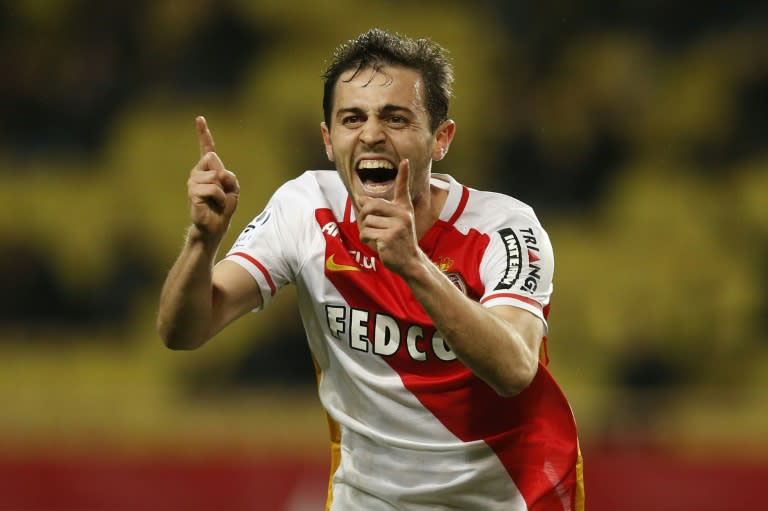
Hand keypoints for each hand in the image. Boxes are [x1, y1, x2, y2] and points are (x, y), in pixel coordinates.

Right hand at [187, 116, 239, 240]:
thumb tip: (217, 172)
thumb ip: (228, 176)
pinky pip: (212, 188)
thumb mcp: (233, 188)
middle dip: (224, 176)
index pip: (206, 149)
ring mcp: (193, 182)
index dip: (203, 133)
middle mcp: (197, 173)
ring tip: (218, 200)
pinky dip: (220, 197)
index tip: (199, 118)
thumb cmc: (224, 207)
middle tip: (223, 191)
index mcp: (208, 169)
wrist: (216, 226)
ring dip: (223, 190)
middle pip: (213, 159)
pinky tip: (215, 205)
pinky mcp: (193, 193)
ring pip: (215, 175)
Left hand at [358, 159, 420, 275]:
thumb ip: (379, 209)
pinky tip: (377, 245)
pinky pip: (366, 233)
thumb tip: (361, 198)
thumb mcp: (392, 222)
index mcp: (403, 208)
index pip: (402, 188)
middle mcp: (402, 214)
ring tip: (378, 238)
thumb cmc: (399, 239)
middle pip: (370, 206)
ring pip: (367, 222)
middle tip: (369, 226)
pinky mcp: (389, 238)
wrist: (409, 260)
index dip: (404, 174)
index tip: (405, 161)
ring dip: (366, 232)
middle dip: (364, 216)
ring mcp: (397, 226)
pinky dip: (367, 240)